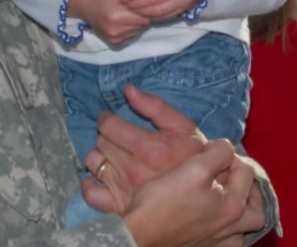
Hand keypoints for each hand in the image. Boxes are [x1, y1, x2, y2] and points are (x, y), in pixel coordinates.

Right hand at [68, 0, 149, 44]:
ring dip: (138, 20)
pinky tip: (125, 17)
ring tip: (129, 10)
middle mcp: (115, 30)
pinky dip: (131, 26)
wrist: (81, 1)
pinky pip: (131, 34)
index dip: (147, 5)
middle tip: (138, 3)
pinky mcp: (113, 42)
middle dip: (143, 13)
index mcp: (116, 15)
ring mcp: (113, 37)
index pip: (144, 14)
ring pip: (138, 29)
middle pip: (142, 23)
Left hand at [81, 85, 206, 212]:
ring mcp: (123, 190)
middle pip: (101, 141)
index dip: (107, 118)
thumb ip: (156, 106)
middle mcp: (132, 170)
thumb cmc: (195, 158)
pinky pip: (90, 193)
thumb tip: (128, 90)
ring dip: (100, 155)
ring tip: (113, 155)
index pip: (108, 126)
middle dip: (107, 135)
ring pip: (93, 162)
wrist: (205, 194)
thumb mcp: (184, 127)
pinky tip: (101, 177)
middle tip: (119, 137)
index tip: (111, 118)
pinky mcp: (118, 207)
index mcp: (149, 148)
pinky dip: (90, 184)